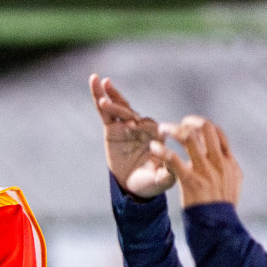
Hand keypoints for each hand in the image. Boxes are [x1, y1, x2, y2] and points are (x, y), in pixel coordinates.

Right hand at [89, 74, 177, 199]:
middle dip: (120, 103)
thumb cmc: (150, 182)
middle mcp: (142, 127)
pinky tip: (95, 80)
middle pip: (131, 111)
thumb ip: (168, 174)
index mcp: (156, 135)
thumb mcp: (162, 180)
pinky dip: (100, 96)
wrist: (133, 186)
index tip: (133, 127)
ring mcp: (126, 126)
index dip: (142, 125)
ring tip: (100, 82)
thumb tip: (171, 164)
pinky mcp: (112, 128)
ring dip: (110, 95)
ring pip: (118, 107)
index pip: (150, 125)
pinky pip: (105, 111)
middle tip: (109, 99)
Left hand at [150, 115, 244, 207]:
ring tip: (162, 129)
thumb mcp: (233, 184)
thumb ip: (228, 168)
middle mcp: (218, 162)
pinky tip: (154, 147)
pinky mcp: (191, 182)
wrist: (219, 228)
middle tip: (175, 126)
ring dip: (173, 129)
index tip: (189, 126)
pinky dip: (162, 150)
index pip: (217, 132)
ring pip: (189, 138)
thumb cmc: (222, 208)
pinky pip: (174, 159)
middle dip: (188, 121)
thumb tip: (224, 155)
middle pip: (205, 128)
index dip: (202, 124)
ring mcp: (205, 171)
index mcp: (228, 162)